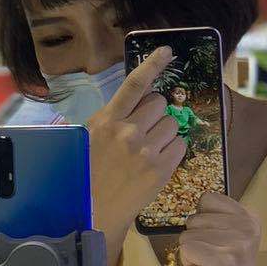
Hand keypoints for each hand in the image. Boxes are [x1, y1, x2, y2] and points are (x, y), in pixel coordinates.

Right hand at [87, 46, 185, 265]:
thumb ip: (112, 119)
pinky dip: (173, 150)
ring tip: (149, 150)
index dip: (153, 64)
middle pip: (160, 104)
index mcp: (107, 121)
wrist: (92, 214)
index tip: (167, 52)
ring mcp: (146, 151)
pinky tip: (157, 161)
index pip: (135, 85)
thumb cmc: (85, 175)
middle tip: (145, 130)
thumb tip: (136, 104)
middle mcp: (128, 132)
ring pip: (173, 124)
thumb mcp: (88, 139)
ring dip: (166, 132)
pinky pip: (181, 146)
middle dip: (156, 113)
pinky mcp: (161, 170)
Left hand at [181, 193, 264, 265]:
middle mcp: (247, 226)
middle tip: (213, 258)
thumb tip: (194, 198)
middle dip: (196, 239)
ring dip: (192, 253)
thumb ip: (216, 218)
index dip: (202, 222)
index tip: (215, 242)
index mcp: (250, 217)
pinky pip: (186, 248)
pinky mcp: (223, 260)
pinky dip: (189, 262)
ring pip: (188, 234)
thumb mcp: (227, 239)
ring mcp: (236, 243)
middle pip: (195, 217)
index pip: (207, 198)